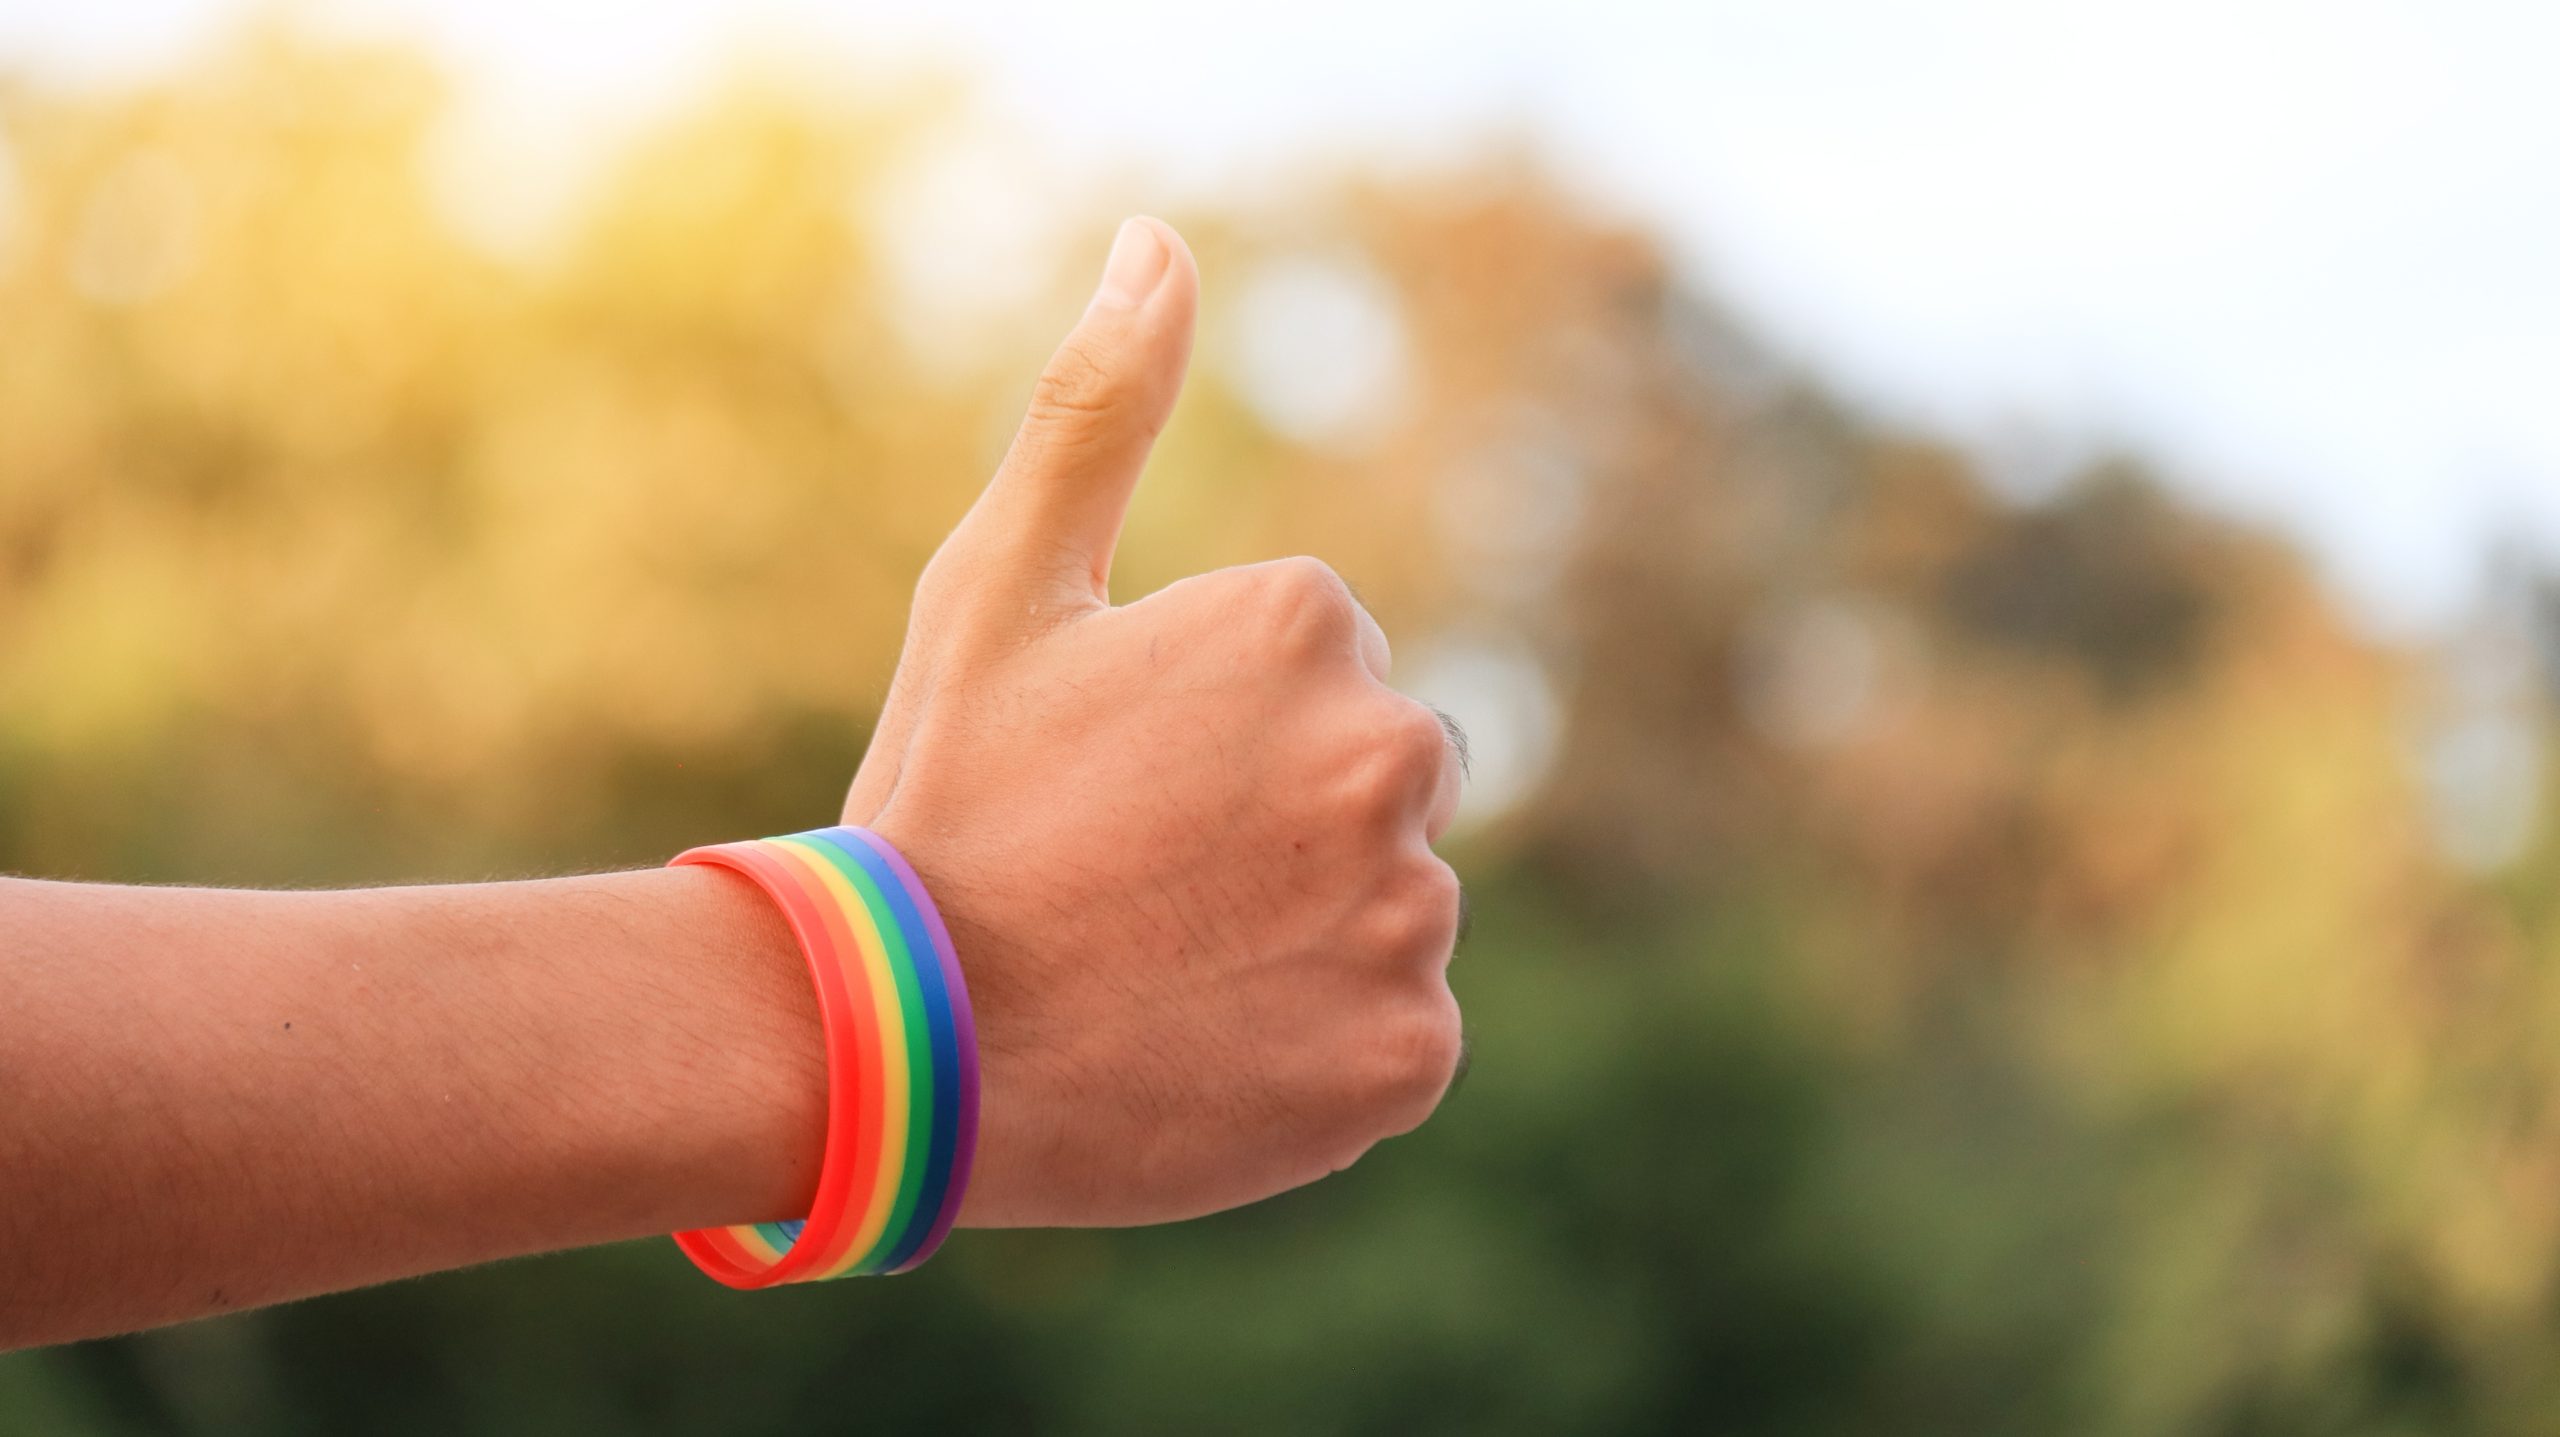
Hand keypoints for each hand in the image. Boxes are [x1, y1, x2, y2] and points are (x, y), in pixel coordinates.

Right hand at [846, 217, 1465, 1227]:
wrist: (892, 1051)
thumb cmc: (942, 805)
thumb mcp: (998, 586)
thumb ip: (1099, 409)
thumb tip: (1159, 242)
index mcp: (1306, 622)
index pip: (1315, 666)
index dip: (1206, 731)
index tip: (1114, 786)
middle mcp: (1390, 752)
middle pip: (1374, 777)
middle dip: (1284, 818)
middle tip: (1143, 883)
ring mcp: (1409, 916)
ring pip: (1388, 906)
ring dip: (1306, 932)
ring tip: (1163, 970)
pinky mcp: (1410, 1056)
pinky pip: (1397, 1032)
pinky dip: (1325, 1046)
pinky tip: (1206, 1047)